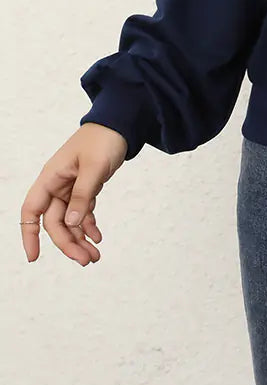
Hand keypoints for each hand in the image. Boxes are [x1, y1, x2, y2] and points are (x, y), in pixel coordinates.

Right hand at [20, 123, 128, 264]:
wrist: (120, 123)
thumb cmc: (103, 138)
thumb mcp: (94, 167)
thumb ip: (82, 195)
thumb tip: (71, 223)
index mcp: (51, 177)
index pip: (31, 210)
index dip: (29, 235)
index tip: (34, 257)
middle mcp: (57, 185)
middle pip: (54, 222)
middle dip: (68, 243)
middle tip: (86, 260)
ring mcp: (71, 187)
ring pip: (69, 221)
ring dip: (80, 239)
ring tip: (94, 256)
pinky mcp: (85, 188)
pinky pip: (82, 213)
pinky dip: (89, 226)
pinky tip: (98, 237)